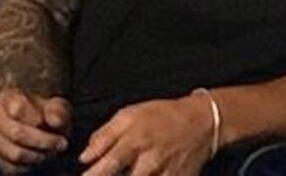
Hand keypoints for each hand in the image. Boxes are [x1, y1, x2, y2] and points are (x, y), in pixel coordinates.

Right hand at [0, 88, 71, 173]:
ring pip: (15, 153)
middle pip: (16, 133)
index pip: (18, 108)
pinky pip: (12, 168)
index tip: (54, 125)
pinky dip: (30, 166)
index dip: (37, 120)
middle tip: (60, 143)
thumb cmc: (47, 116)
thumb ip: (58, 111)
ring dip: (38, 156)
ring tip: (50, 151)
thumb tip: (55, 120)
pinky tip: (38, 157)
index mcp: (8, 95)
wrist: (40, 129)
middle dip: (43, 142)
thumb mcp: (58, 109)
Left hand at [80, 95, 212, 175]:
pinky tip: (144, 174)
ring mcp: (165, 175)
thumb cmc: (161, 117)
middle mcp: (150, 162)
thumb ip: (104, 136)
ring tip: (128, 171)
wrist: (200, 123)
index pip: (108, 165)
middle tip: (103, 175)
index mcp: (135, 142)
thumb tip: (84, 157)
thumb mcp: (129, 115)